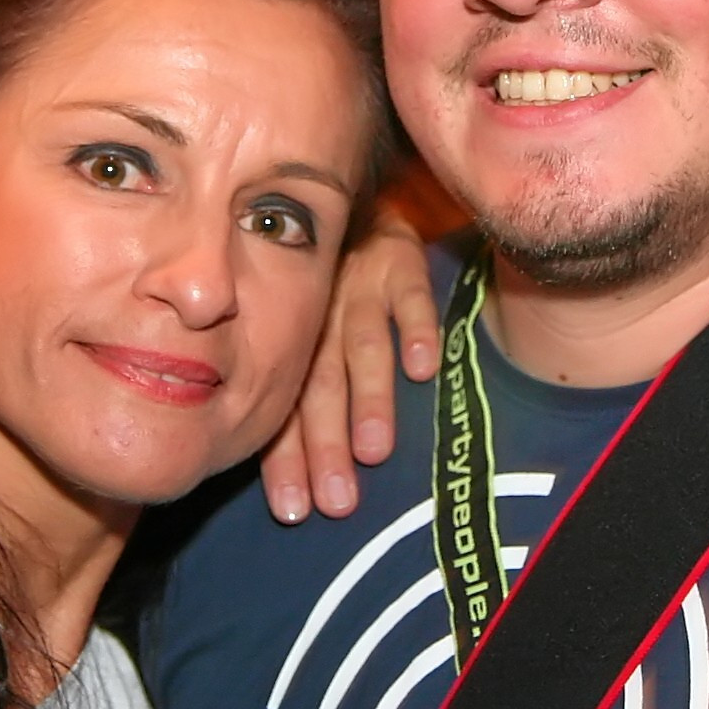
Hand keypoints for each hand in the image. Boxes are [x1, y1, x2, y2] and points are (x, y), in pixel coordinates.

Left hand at [259, 205, 441, 523]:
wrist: (355, 198)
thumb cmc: (326, 286)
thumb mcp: (304, 333)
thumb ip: (295, 393)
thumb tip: (286, 488)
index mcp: (289, 338)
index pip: (284, 404)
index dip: (287, 456)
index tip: (294, 510)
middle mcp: (319, 312)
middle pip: (320, 383)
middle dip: (326, 443)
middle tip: (337, 500)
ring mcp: (359, 284)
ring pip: (361, 344)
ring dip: (369, 397)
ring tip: (374, 448)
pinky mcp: (399, 257)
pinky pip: (411, 291)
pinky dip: (417, 326)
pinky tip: (424, 366)